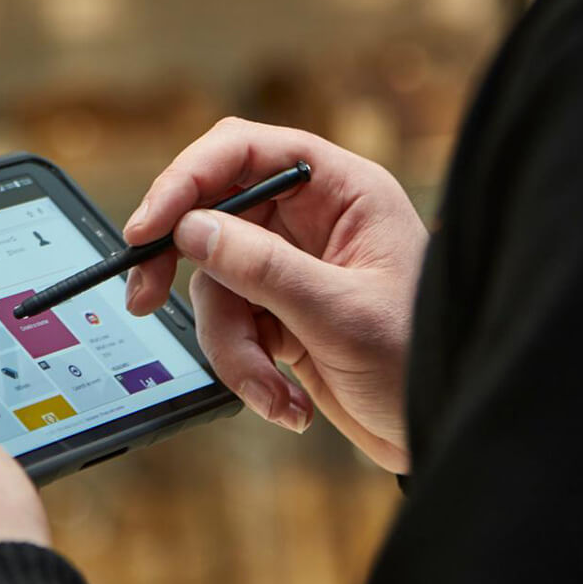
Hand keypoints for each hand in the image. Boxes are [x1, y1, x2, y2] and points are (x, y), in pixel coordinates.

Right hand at [124, 117, 427, 472]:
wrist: (438, 429)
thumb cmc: (422, 360)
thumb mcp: (340, 313)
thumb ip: (263, 268)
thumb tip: (191, 229)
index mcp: (340, 193)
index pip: (244, 154)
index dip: (186, 179)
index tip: (147, 227)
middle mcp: (308, 222)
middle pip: (211, 217)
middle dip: (181, 266)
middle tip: (144, 298)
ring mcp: (288, 271)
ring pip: (214, 289)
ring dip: (233, 349)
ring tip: (274, 392)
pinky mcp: (276, 318)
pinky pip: (229, 332)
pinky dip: (247, 372)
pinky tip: (288, 404)